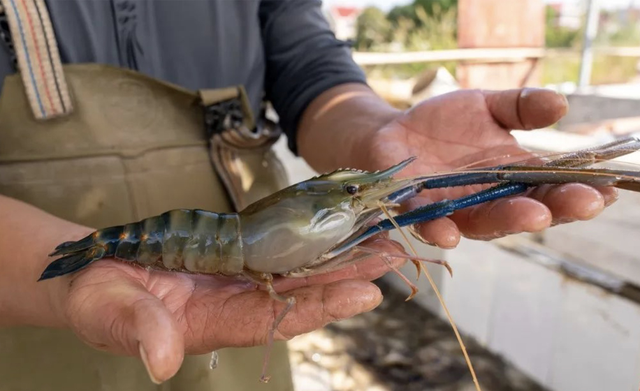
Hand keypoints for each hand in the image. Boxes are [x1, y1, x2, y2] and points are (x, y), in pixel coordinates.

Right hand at [54, 238, 403, 383]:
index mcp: (216, 323)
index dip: (320, 306)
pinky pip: (277, 244)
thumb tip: (163, 361)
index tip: (364, 294)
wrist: (95, 274)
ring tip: (379, 238)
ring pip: (296, 265)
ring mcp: (237, 276)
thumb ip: (140, 331)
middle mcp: (237, 301)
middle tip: (392, 257)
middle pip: (301, 290)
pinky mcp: (233, 251)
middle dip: (347, 275)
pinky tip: (335, 223)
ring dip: (337, 252)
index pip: (277, 318)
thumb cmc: (100, 299)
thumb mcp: (112, 314)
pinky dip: (306, 234)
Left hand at [360, 88, 616, 247]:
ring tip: (535, 216)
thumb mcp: (486, 105)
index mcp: (511, 177)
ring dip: (508, 221)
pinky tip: (450, 233)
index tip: (608, 189)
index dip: (578, 191)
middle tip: (584, 204)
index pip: (550, 189)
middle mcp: (487, 200)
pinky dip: (439, 229)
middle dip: (555, 209)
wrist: (393, 130)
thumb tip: (560, 104)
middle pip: (525, 211)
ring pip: (482, 222)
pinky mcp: (416, 210)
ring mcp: (453, 209)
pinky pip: (428, 224)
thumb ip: (520, 107)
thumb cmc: (444, 122)